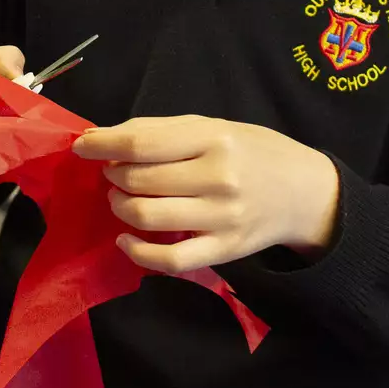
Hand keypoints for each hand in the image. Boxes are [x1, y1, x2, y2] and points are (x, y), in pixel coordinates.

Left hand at [74, 115, 340, 273]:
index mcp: (215, 138)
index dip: (102, 144)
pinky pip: (169, 260)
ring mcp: (221, 218)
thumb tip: (102, 136)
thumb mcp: (215, 127)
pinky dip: (137, 252)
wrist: (306, 192)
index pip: (142, 142)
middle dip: (113, 175)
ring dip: (120, 206)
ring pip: (146, 217)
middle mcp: (218, 178)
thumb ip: (163, 131)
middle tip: (114, 172)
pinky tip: (126, 239)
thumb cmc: (254, 152)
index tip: (82, 145)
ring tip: (122, 198)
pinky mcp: (223, 251)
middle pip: (139, 180)